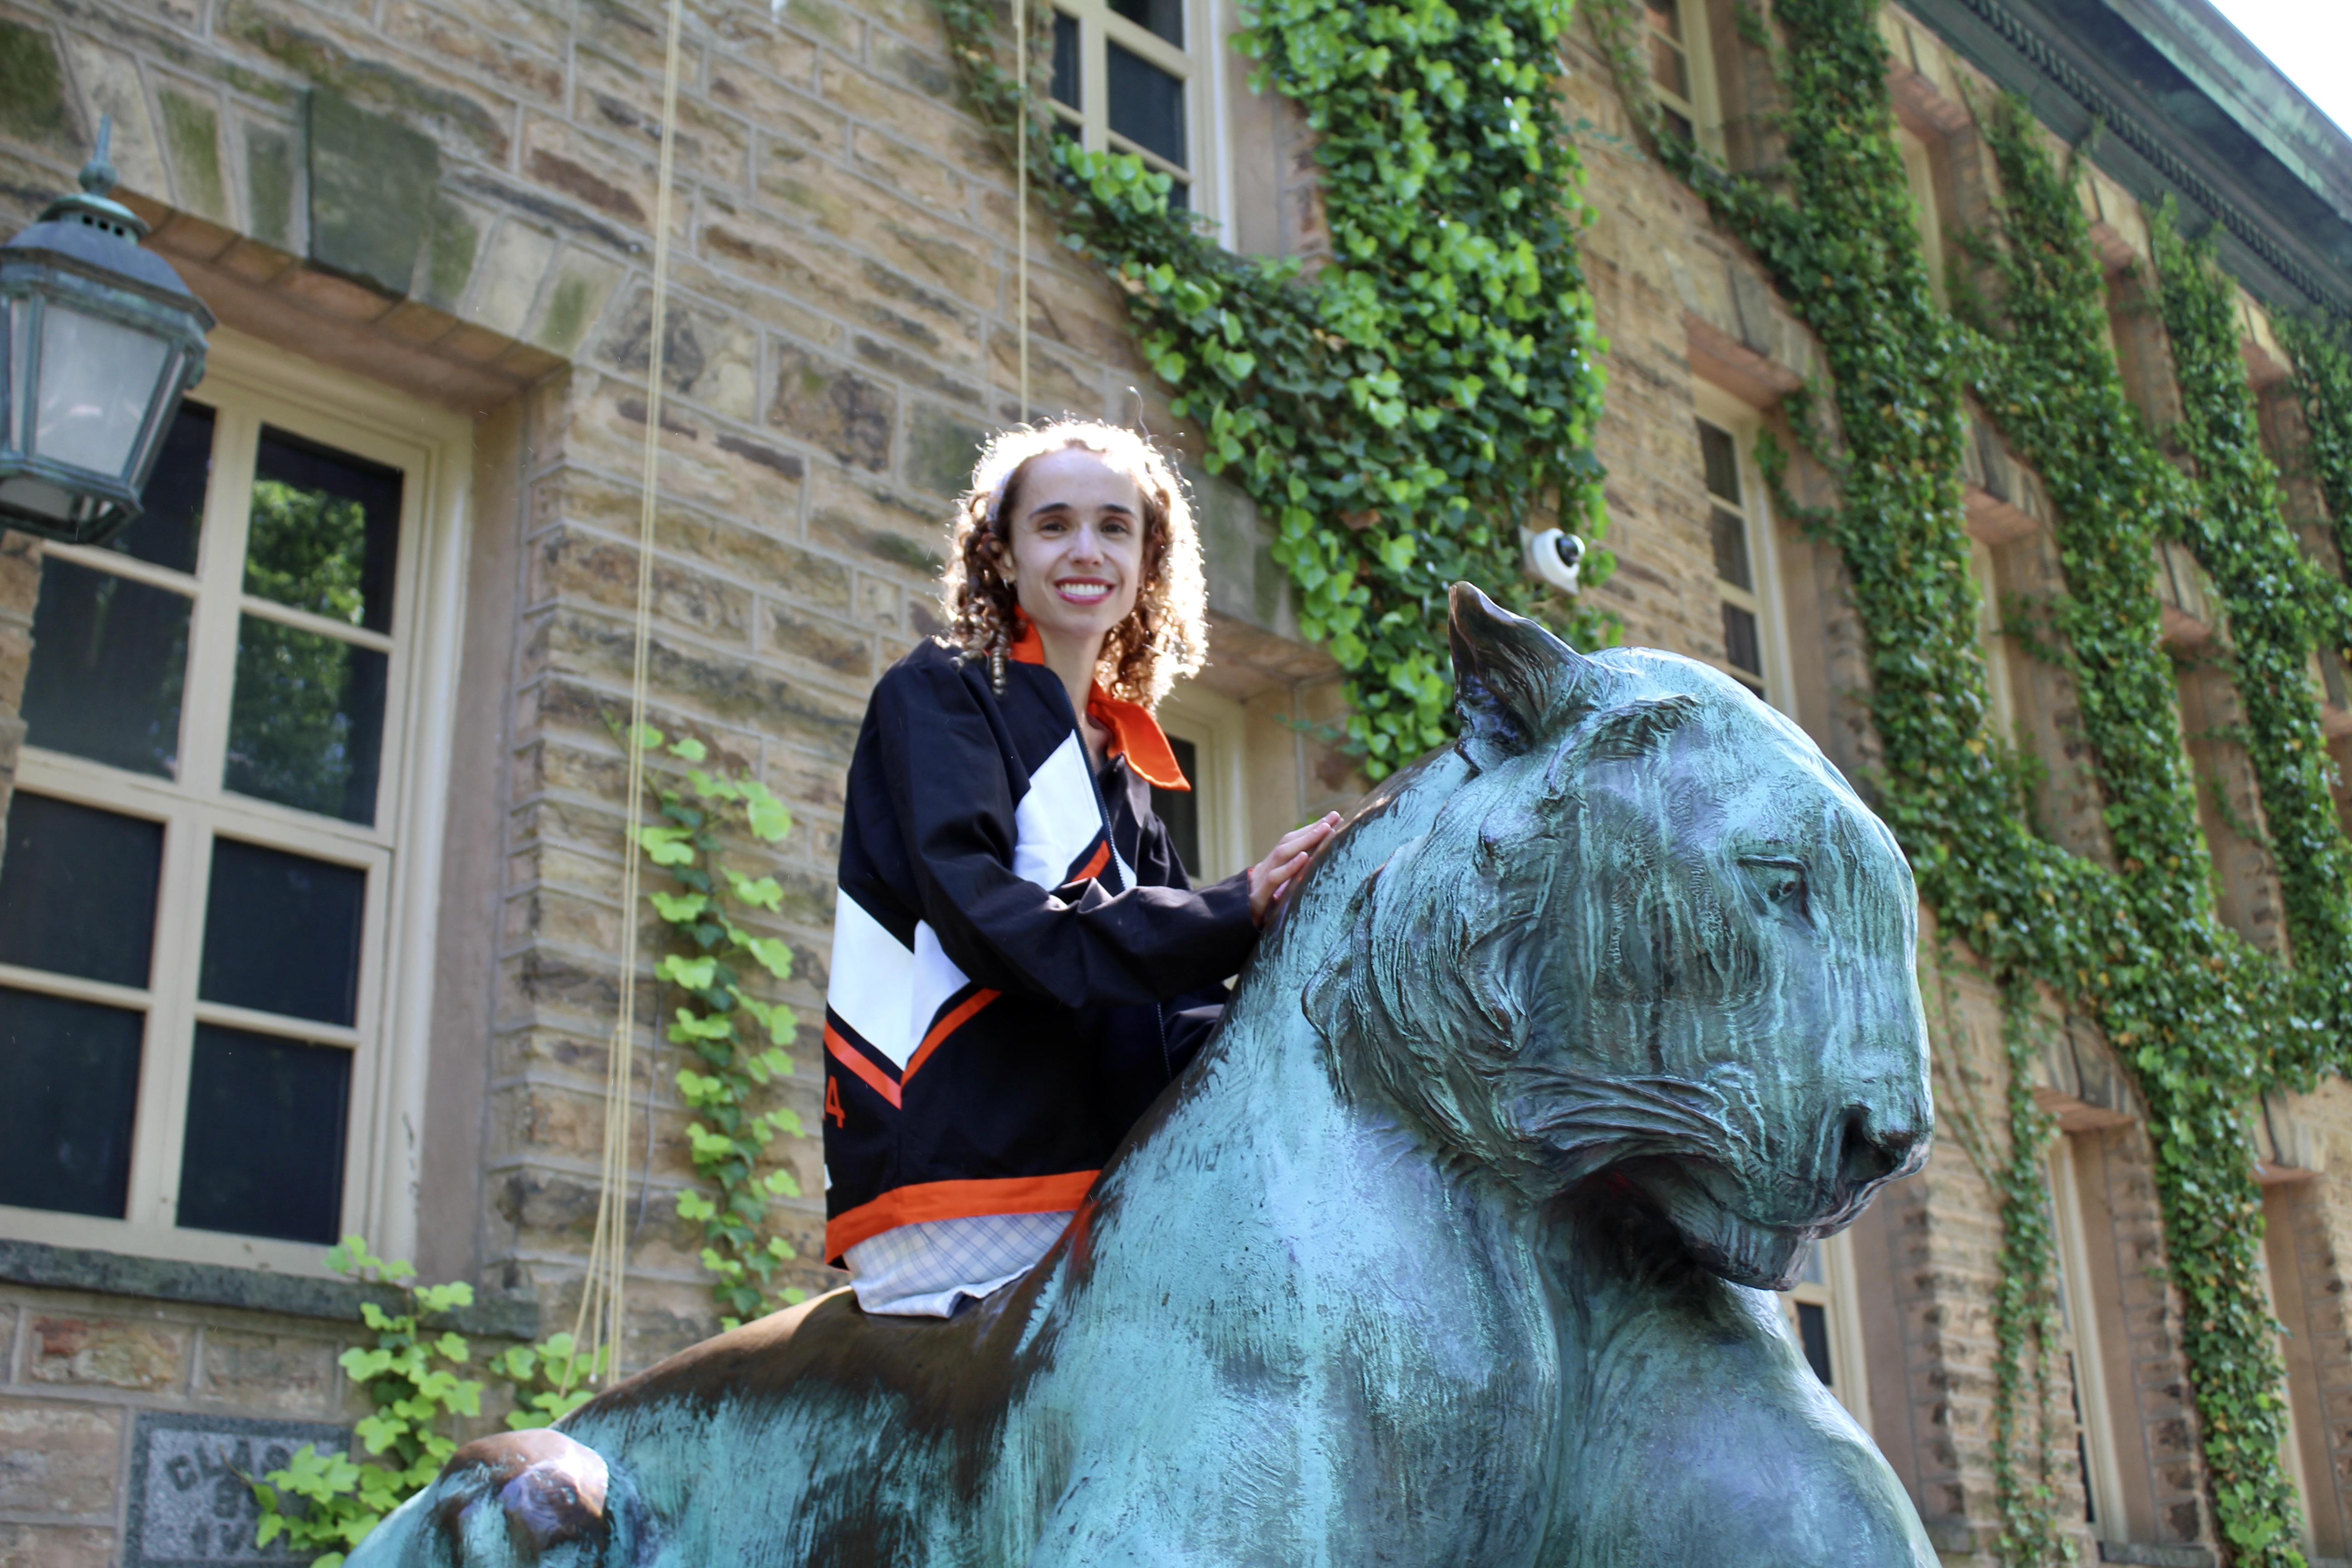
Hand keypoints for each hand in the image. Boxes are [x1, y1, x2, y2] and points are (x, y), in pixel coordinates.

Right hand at [1248, 811, 1343, 925]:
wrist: (1232, 924)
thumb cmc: (1260, 908)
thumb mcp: (1277, 891)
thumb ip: (1291, 880)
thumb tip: (1313, 868)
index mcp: (1272, 866)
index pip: (1292, 842)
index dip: (1310, 830)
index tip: (1332, 818)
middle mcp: (1267, 867)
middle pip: (1289, 842)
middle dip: (1312, 828)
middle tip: (1334, 816)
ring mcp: (1262, 879)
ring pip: (1283, 854)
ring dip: (1305, 840)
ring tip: (1325, 828)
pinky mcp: (1259, 895)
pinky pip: (1275, 877)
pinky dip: (1290, 866)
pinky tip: (1304, 856)